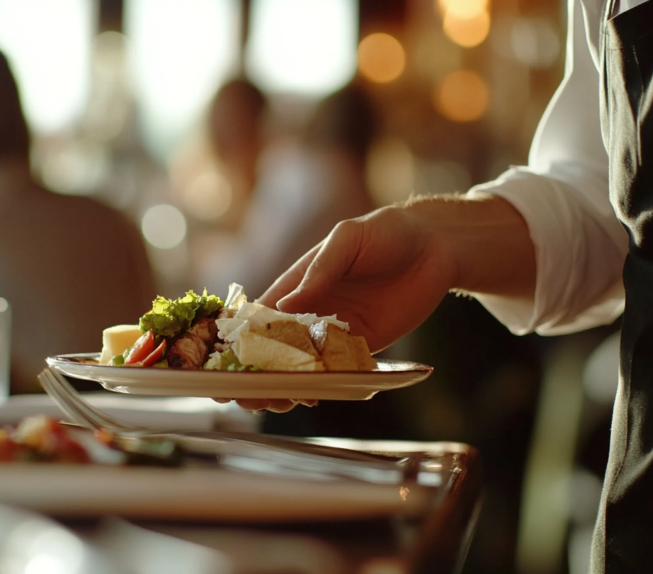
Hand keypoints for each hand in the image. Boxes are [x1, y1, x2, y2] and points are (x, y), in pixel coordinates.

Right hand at [222, 195, 534, 413]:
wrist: (435, 246)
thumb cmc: (385, 232)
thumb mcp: (348, 240)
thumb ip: (319, 272)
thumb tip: (286, 307)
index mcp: (296, 285)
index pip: (257, 317)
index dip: (234, 340)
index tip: (217, 363)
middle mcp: (309, 313)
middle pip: (273, 351)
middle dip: (254, 373)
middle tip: (241, 396)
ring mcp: (334, 334)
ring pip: (301, 368)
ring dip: (284, 386)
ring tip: (273, 401)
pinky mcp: (362, 348)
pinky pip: (337, 373)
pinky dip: (321, 387)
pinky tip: (311, 397)